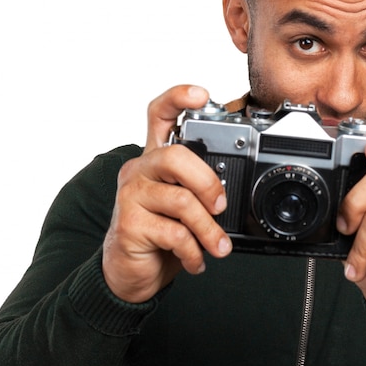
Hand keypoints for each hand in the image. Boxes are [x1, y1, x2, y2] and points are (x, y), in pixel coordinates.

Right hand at [102, 85, 231, 302]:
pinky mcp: (129, 224)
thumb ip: (200, 189)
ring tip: (218, 246)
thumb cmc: (161, 231)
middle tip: (221, 205)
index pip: (159, 115)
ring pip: (180, 200)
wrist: (130, 270)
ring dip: (208, 228)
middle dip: (207, 182)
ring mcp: (131, 195)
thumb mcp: (184, 205)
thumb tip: (236, 190)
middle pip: (175, 156)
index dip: (178, 98)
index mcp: (156, 158)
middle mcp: (140, 169)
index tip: (201, 95)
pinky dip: (193, 250)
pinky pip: (174, 232)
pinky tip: (196, 259)